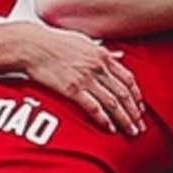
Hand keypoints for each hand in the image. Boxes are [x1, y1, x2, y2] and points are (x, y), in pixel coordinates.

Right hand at [0, 22, 144, 133]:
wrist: (31, 45)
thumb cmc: (55, 42)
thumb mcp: (84, 41)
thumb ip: (104, 50)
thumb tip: (120, 54)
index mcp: (103, 55)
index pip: (128, 79)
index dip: (136, 96)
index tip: (140, 108)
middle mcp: (98, 67)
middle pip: (124, 94)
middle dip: (134, 112)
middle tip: (141, 126)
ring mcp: (86, 78)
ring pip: (112, 103)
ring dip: (124, 119)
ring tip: (131, 131)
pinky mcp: (71, 89)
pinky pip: (93, 107)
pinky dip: (104, 119)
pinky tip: (110, 129)